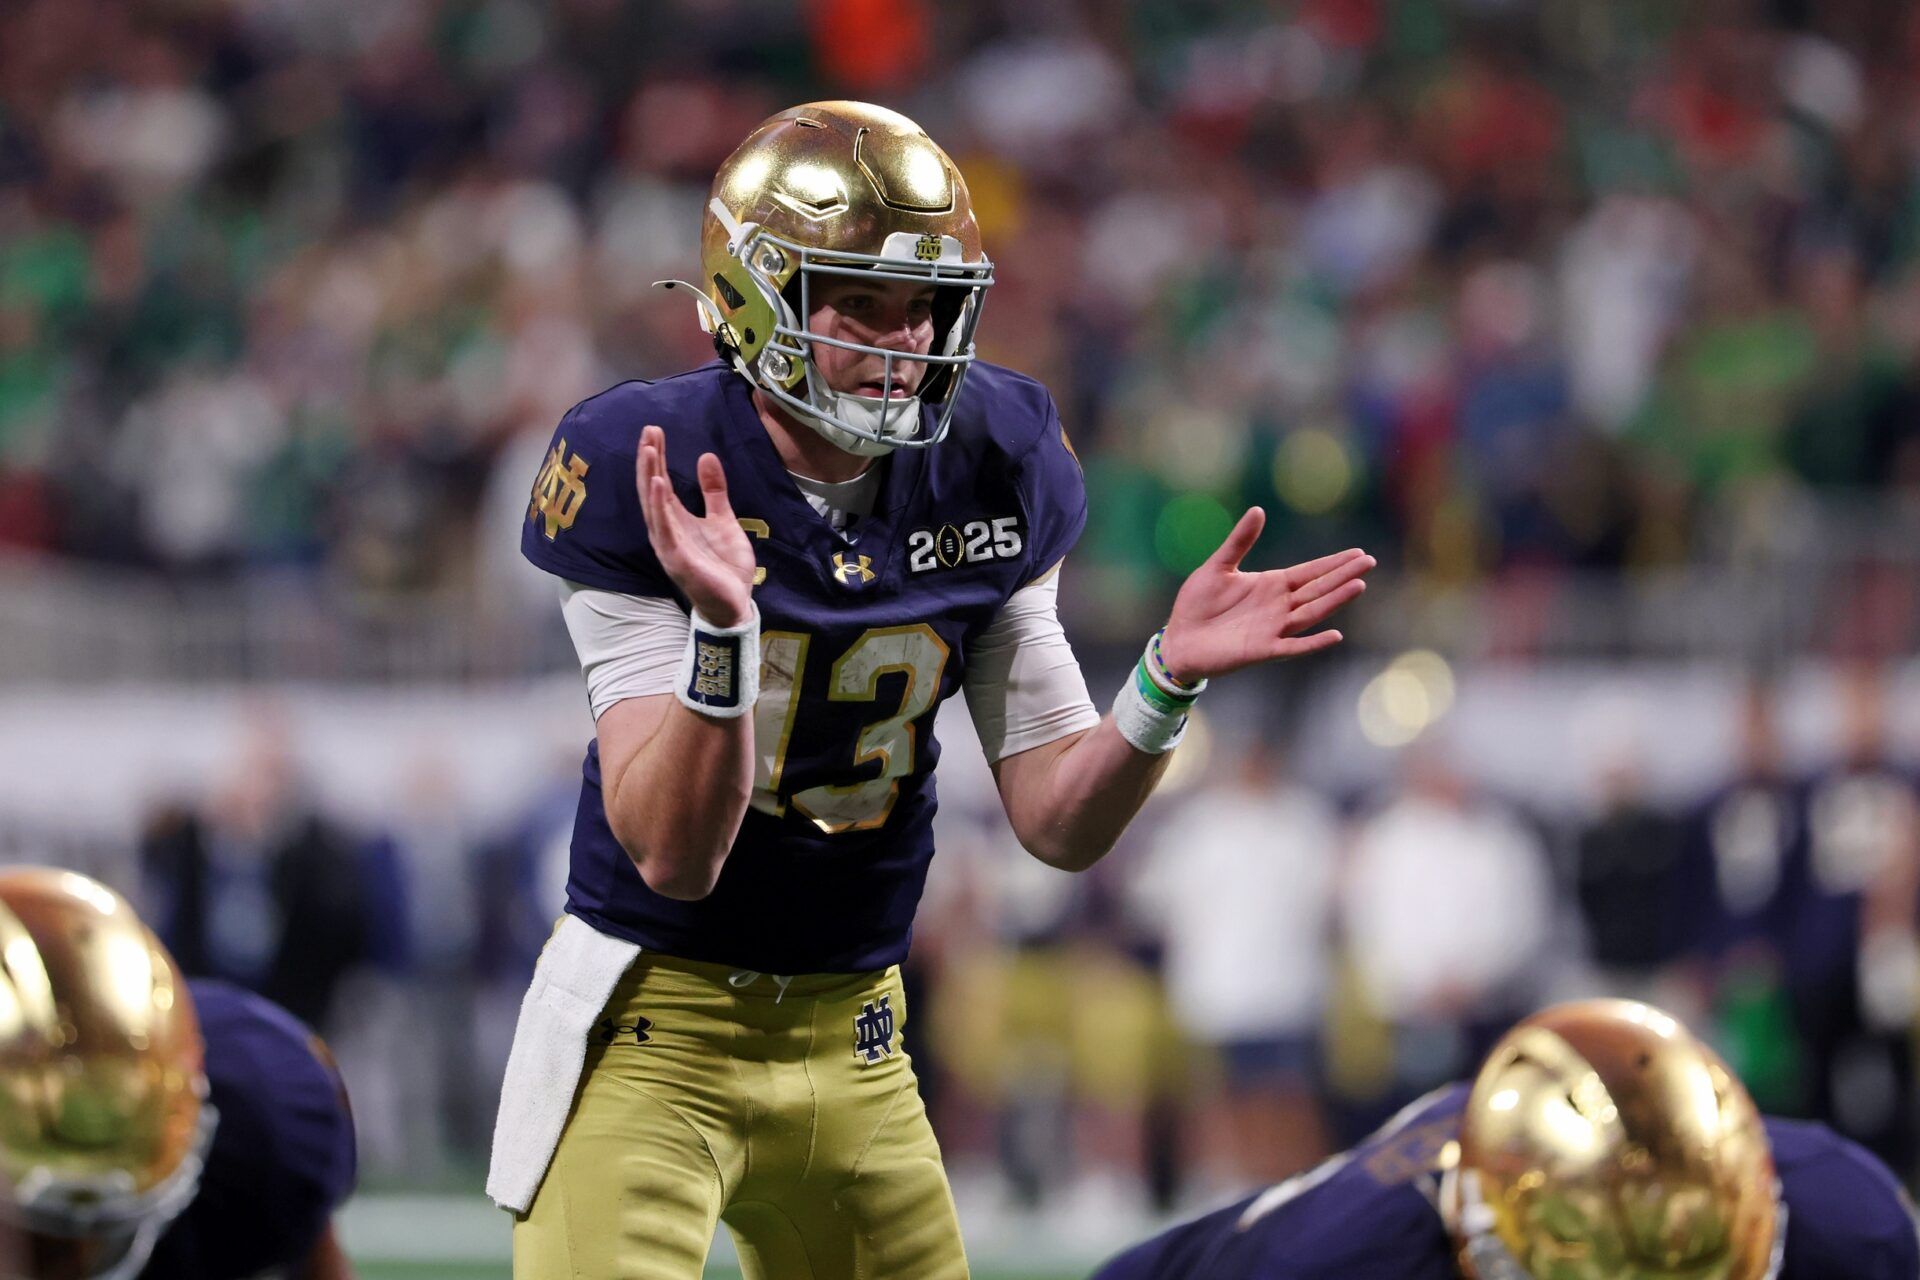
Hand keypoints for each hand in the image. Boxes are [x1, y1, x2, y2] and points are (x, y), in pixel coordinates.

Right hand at [636, 424, 756, 626]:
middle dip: (648, 460)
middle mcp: (666, 531)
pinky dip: (659, 507)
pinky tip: (658, 485)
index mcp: (676, 521)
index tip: (653, 430)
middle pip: (651, 490)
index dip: (656, 457)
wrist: (734, 605)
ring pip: (653, 507)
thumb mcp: (723, 520)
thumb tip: (706, 456)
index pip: (660, 483)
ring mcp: (669, 546)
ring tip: (647, 449)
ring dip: (649, 477)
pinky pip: (665, 530)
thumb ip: (714, 491)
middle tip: (647, 430)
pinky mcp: (678, 560)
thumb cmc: (724, 567)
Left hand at [1158, 507, 1373, 682]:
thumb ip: (1239, 541)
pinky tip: (1334, 635)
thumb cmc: (1197, 604)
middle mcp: (1278, 606)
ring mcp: (1273, 628)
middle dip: (1343, 576)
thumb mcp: (1218, 566)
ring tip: (1358, 585)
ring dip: (1334, 601)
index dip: (1333, 563)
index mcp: (1271, 585)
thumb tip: (1258, 509)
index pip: (1310, 572)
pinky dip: (1313, 642)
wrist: (1179, 639)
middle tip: (1369, 562)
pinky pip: (1294, 646)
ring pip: (1312, 612)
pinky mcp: (1262, 649)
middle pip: (1318, 589)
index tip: (1358, 553)